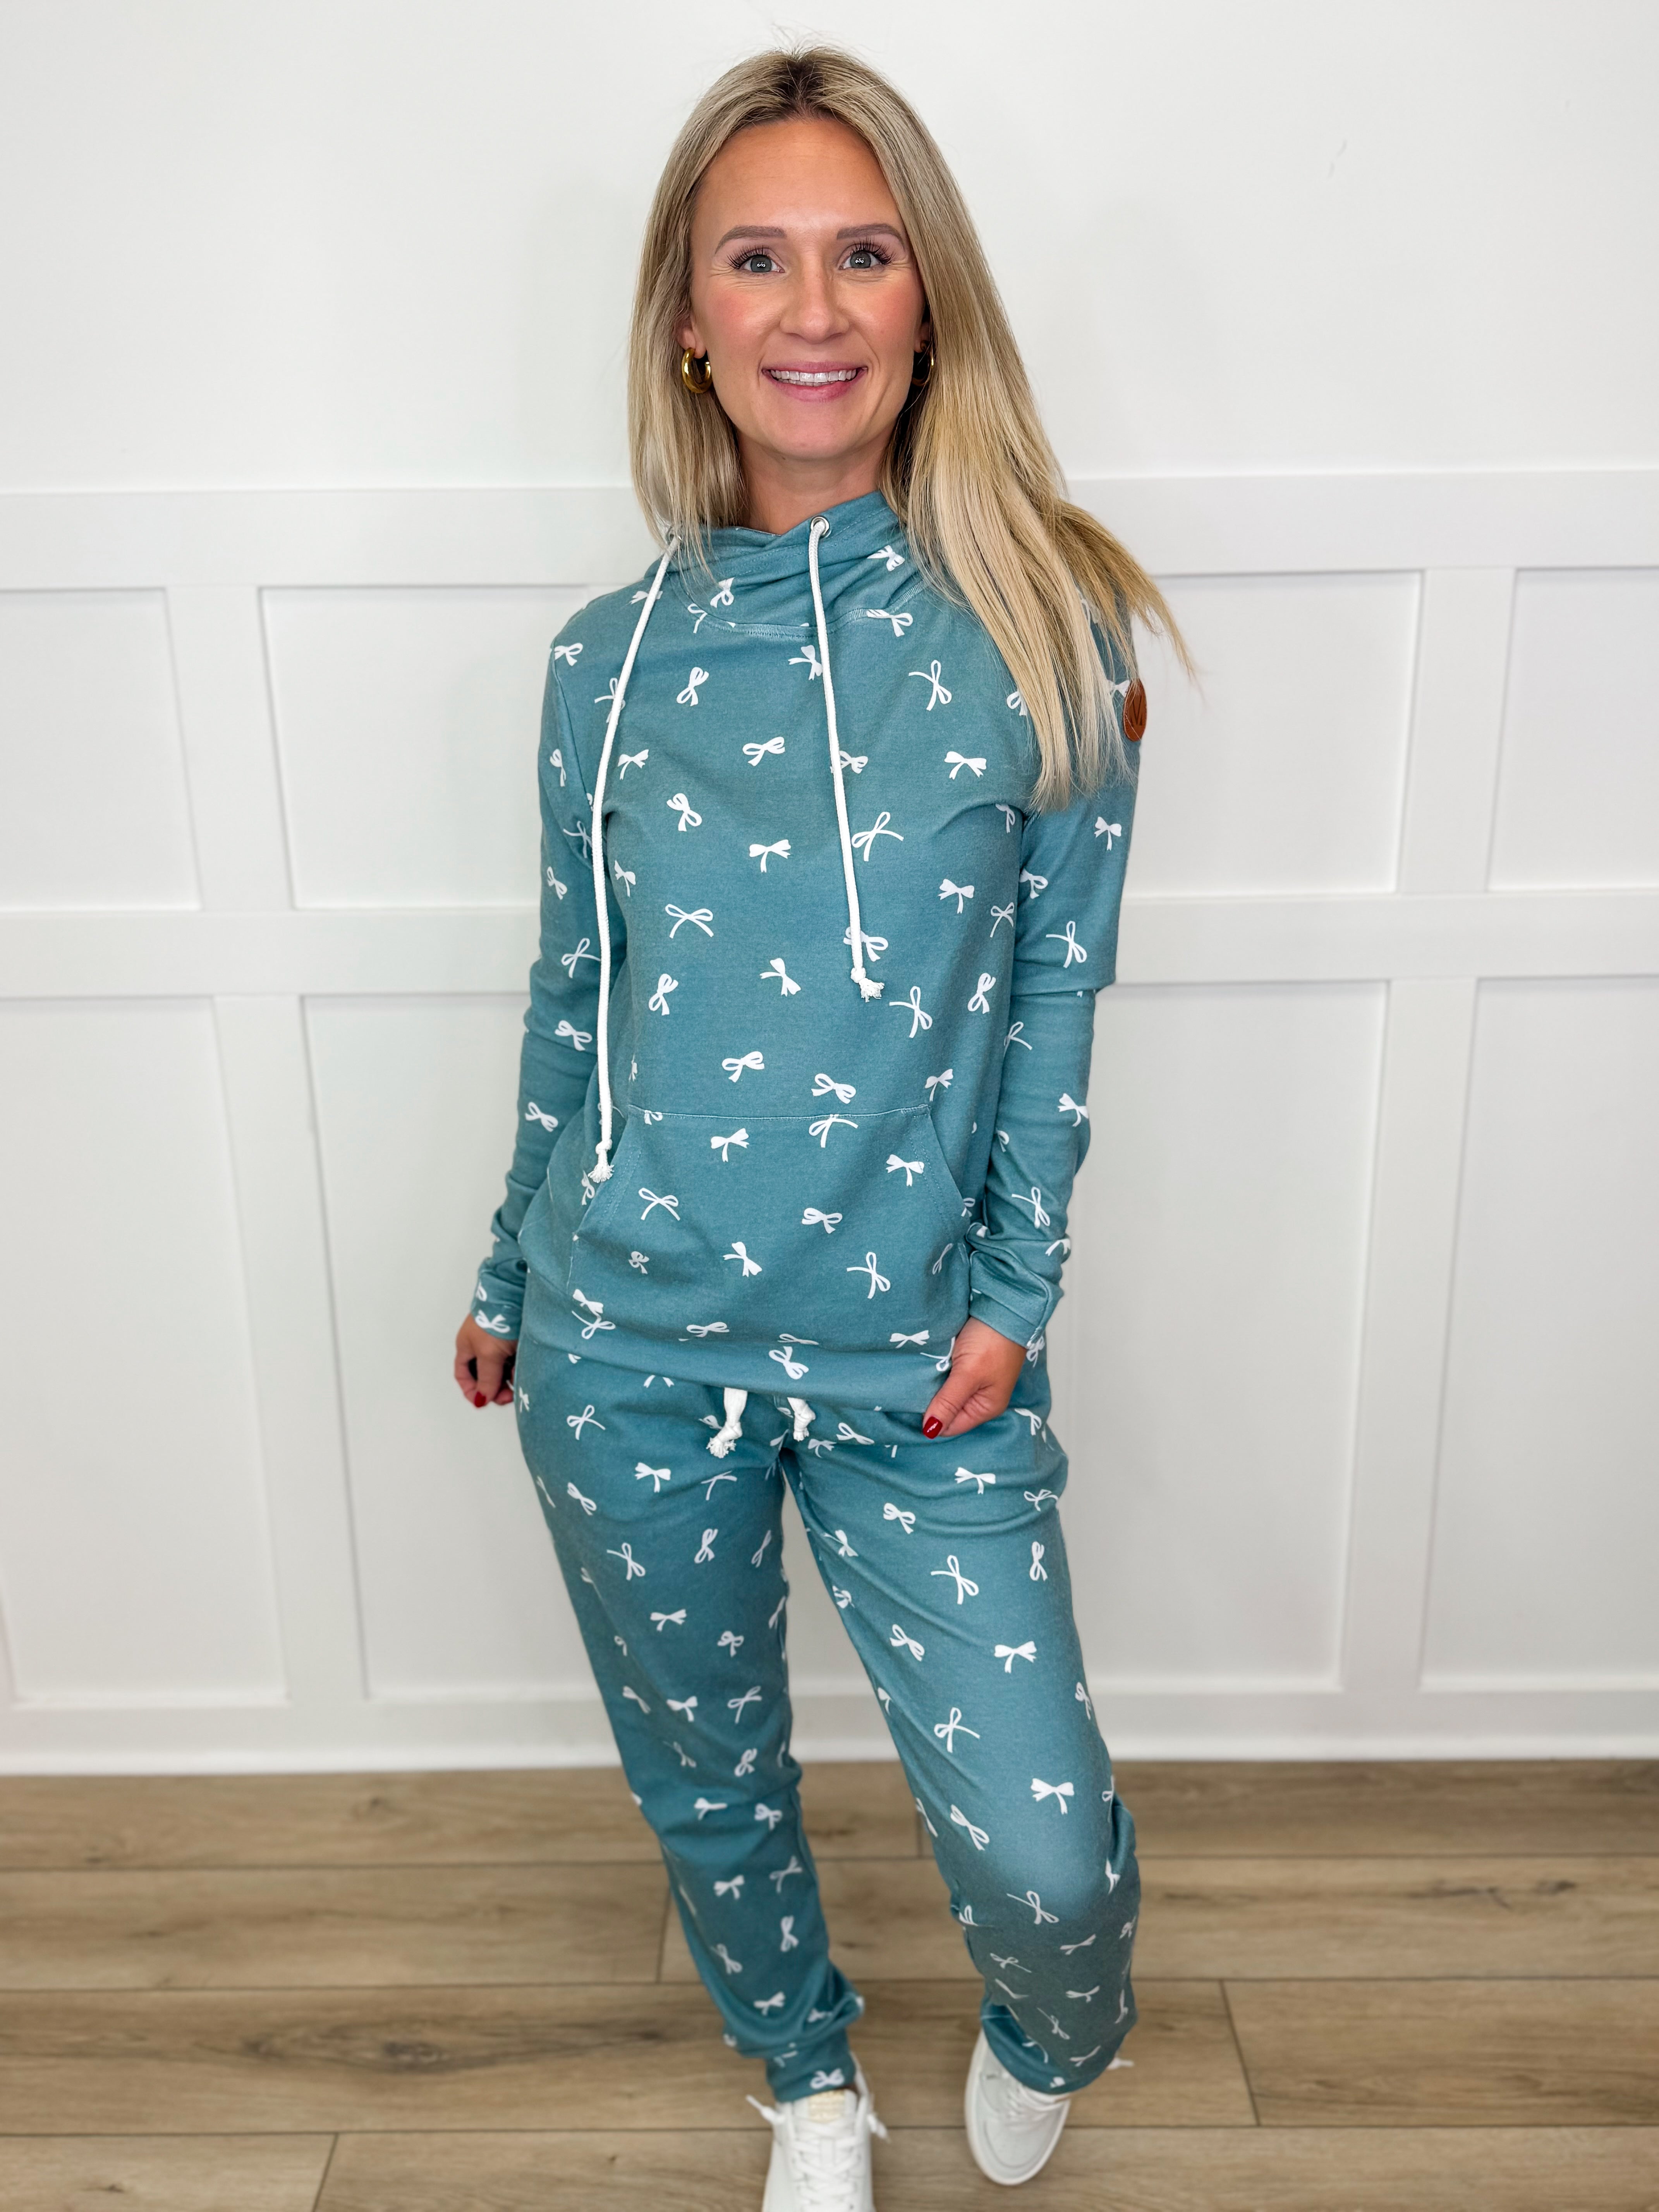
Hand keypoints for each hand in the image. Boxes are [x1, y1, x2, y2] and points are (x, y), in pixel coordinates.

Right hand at [454, 1315, 516, 1408]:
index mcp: (467, 1347)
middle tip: (508, 1395)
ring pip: (502, 1370)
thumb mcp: (488, 1353)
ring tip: (517, 1379)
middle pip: (485, 1376)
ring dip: (509, 1379)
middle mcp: (482, 1346)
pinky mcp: (517, 1340)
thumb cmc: (497, 1318)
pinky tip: (524, 1368)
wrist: (518, 1293)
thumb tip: (482, 1399)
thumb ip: (486, 1378)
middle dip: (495, 1388)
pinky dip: (519, 1368)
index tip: (484, 1401)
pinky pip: (516, 1361)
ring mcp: (500, 1343)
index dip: (472, 1390)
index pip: (463, 1375)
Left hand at [921, 1317, 1026, 1438]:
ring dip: (931, 1386)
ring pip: (944, 1393)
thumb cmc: (992, 1341)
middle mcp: (979, 1398)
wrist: (1004, 1306)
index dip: (930, 1419)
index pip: (950, 1427)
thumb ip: (949, 1402)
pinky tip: (926, 1367)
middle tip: (911, 1391)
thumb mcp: (968, 1374)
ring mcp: (973, 1380)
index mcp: (985, 1407)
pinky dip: (936, 1372)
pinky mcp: (966, 1364)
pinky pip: (946, 1376)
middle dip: (930, 1402)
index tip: (911, 1406)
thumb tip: (930, 1431)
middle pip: (947, 1410)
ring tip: (916, 1378)